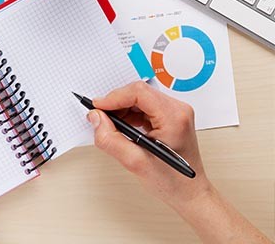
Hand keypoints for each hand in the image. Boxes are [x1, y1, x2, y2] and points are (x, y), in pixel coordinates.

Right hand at [88, 82, 272, 243]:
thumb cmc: (173, 182)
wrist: (190, 193)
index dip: (114, 97)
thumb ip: (110, 139)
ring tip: (112, 126)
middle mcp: (177, 109)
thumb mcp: (135, 162)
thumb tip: (96, 118)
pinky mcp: (170, 116)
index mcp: (173, 117)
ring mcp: (175, 111)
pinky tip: (123, 128)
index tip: (98, 107)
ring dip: (122, 109)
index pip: (139, 92)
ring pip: (140, 98)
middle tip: (100, 117)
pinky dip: (129, 114)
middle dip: (116, 103)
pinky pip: (144, 106)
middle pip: (139, 93)